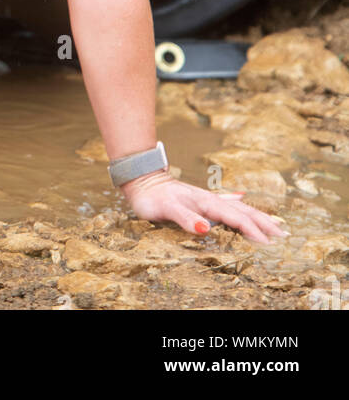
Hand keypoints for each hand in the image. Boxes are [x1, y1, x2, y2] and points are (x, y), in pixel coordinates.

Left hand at [120, 168, 288, 242]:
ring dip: (256, 216)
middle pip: (243, 212)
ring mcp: (206, 199)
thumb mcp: (167, 209)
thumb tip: (206, 229)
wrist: (141, 181)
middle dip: (264, 223)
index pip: (236, 218)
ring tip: (274, 223)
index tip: (269, 244)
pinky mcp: (200, 200)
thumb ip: (186, 219)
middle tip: (284, 235)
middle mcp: (210, 200)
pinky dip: (238, 203)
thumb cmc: (152, 198)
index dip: (252, 230)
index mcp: (206, 203)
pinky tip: (243, 198)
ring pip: (237, 207)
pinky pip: (226, 203)